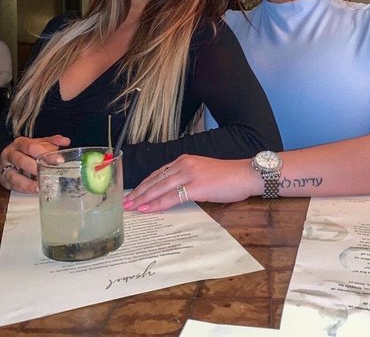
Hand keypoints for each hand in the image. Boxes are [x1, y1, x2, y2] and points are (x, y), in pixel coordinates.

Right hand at [0, 135, 70, 192]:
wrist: (11, 157)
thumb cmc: (28, 151)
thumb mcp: (40, 143)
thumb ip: (53, 142)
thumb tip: (66, 141)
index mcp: (20, 143)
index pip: (32, 147)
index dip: (45, 153)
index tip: (59, 160)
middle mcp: (10, 154)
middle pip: (21, 160)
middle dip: (36, 168)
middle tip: (50, 174)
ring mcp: (5, 167)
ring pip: (13, 175)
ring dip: (27, 182)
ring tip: (40, 187)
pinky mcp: (4, 180)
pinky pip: (12, 186)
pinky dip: (24, 189)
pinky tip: (34, 190)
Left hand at [123, 154, 261, 212]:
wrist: (245, 174)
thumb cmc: (228, 177)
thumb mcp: (202, 173)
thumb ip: (187, 179)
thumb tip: (173, 192)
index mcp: (184, 160)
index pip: (158, 173)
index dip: (144, 184)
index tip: (133, 193)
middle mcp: (184, 164)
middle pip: (155, 179)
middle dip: (139, 191)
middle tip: (124, 202)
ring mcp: (189, 174)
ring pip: (159, 187)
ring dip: (143, 198)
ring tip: (130, 207)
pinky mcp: (196, 186)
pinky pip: (172, 197)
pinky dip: (157, 203)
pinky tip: (147, 208)